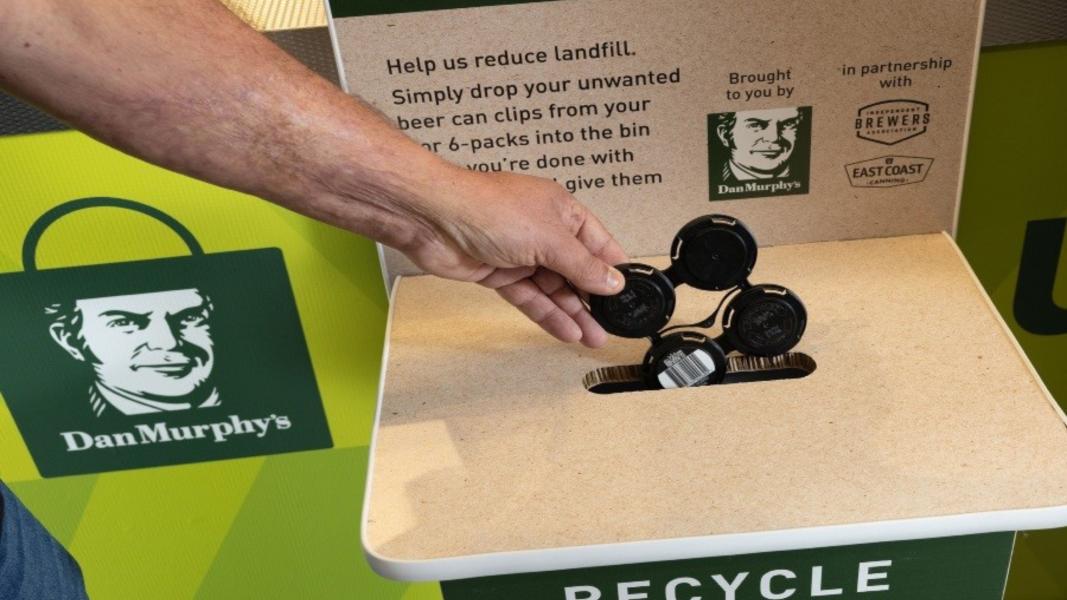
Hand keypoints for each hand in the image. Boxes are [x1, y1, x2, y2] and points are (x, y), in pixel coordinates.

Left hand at [397, 166, 626, 347]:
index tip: (629, 295)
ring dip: (573, 312)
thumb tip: (612, 281)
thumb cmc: (486, 208)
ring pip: (553, 288)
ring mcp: (519, 253)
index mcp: (561, 210)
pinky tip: (566, 331)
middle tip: (612, 325)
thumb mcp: (549, 238)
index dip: (613, 270)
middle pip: (575, 270)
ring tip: (593, 338)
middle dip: (593, 299)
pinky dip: (547, 314)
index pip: (598, 243)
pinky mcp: (497, 273)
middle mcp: (542, 230)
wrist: (432, 218)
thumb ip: (582, 265)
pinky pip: (530, 298)